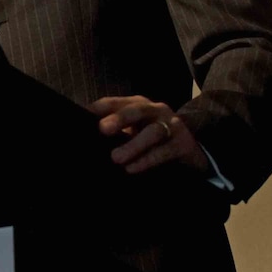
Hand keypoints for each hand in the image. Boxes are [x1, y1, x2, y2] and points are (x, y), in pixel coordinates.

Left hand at [89, 95, 208, 175]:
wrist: (190, 151)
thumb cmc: (152, 140)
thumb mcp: (132, 131)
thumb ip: (113, 131)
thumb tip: (84, 137)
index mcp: (138, 104)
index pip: (115, 102)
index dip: (99, 108)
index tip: (81, 116)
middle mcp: (155, 110)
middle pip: (137, 110)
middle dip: (119, 118)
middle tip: (102, 129)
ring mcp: (171, 126)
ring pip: (153, 132)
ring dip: (133, 145)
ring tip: (115, 158)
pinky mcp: (182, 144)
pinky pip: (164, 152)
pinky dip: (147, 160)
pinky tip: (132, 168)